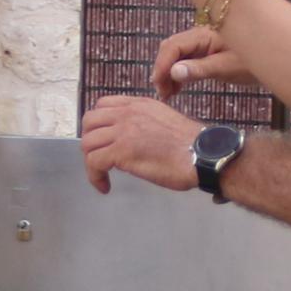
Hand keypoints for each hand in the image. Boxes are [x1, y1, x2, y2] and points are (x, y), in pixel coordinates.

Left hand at [79, 91, 205, 194]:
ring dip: (91, 163)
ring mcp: (123, 131)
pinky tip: (105, 186)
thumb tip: (132, 139)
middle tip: (99, 159)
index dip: (98, 125)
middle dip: (90, 142)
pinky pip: (94, 162)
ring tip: (102, 175)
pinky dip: (94, 177)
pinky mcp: (121, 152)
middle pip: (89, 122)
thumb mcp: (164, 120)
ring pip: (87, 143)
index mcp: (138, 104)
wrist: (203, 154)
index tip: (104, 140)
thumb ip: (144, 123)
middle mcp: (127, 113)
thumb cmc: (191, 145)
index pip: (102, 105)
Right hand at [148, 23, 249, 97]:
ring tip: (167, 94)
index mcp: (203, 35)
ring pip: (176, 55)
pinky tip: (177, 89)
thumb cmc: (253, 62)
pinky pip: (186, 60)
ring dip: (169, 73)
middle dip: (163, 70)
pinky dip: (179, 73)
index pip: (173, 46)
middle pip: (171, 49)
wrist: (274, 57)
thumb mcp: (226, 68)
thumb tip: (174, 72)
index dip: (162, 65)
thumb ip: (200, 69)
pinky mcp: (207, 52)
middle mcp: (199, 36)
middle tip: (162, 93)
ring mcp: (203, 43)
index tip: (157, 85)